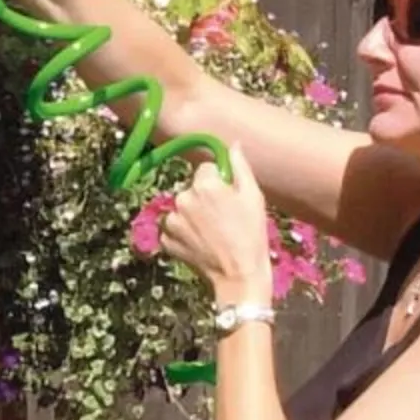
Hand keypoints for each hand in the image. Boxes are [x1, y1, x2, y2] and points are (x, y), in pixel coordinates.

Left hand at [160, 145, 273, 302]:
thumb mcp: (253, 196)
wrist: (238, 275)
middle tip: (222, 219)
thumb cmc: (251, 234)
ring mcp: (172, 221)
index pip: (206, 170)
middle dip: (203, 199)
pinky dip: (184, 234)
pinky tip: (200, 243)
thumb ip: (240, 166)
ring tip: (212, 233)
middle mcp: (182, 199)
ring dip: (192, 217)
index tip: (228, 197)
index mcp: (203, 184)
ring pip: (181, 209)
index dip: (219, 181)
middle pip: (192, 189)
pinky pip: (173, 229)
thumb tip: (234, 145)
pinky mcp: (166, 241)